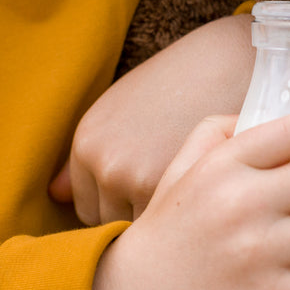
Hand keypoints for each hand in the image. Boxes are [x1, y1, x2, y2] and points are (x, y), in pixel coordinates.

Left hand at [50, 14, 254, 223]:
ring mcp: (130, 178)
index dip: (120, 206)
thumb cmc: (187, 84)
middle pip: (108, 221)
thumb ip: (91, 155)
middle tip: (172, 200)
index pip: (88, 205)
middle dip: (136, 215)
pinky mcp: (165, 188)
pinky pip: (167, 227)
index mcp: (87, 141)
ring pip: (138, 228)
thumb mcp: (127, 109)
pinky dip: (183, 220)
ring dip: (160, 221)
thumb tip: (54, 195)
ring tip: (190, 201)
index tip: (148, 198)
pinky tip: (205, 201)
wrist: (234, 61)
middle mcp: (101, 162)